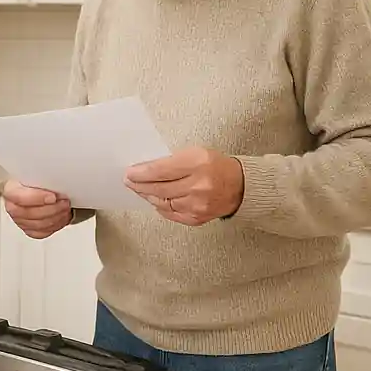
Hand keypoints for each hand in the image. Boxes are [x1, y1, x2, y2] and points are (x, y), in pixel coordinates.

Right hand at [2, 180, 72, 239]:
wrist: (41, 188)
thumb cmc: (38, 179)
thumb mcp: (39, 172)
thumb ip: (43, 176)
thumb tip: (56, 177)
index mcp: (11, 188)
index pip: (18, 197)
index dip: (37, 198)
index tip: (53, 196)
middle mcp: (12, 205)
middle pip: (28, 213)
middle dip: (51, 209)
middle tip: (64, 202)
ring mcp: (19, 219)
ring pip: (37, 225)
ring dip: (56, 217)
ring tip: (65, 208)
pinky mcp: (29, 229)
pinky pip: (41, 233)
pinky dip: (54, 226)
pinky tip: (61, 217)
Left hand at [124, 147, 243, 225]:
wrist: (240, 186)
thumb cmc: (215, 166)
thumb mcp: (195, 153)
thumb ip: (171, 161)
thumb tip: (145, 169)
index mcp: (197, 164)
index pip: (160, 171)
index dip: (141, 173)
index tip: (129, 173)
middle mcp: (197, 186)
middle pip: (158, 189)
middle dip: (139, 185)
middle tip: (129, 181)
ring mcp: (197, 205)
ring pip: (162, 203)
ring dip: (148, 196)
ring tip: (140, 189)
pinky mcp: (196, 218)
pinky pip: (170, 213)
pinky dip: (160, 206)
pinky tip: (155, 200)